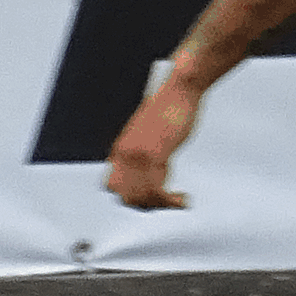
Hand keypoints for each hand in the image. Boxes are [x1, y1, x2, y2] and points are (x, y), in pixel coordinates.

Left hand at [104, 82, 199, 211]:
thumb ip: (143, 152)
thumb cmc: (169, 109)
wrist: (178, 91)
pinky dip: (170, 201)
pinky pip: (157, 190)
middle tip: (166, 200)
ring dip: (162, 204)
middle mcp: (124, 154)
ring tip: (178, 200)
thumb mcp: (148, 134)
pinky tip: (183, 199)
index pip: (112, 185)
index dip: (130, 195)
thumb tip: (150, 171)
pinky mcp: (153, 155)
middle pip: (125, 196)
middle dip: (146, 203)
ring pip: (141, 196)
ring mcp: (137, 155)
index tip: (149, 196)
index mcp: (119, 148)